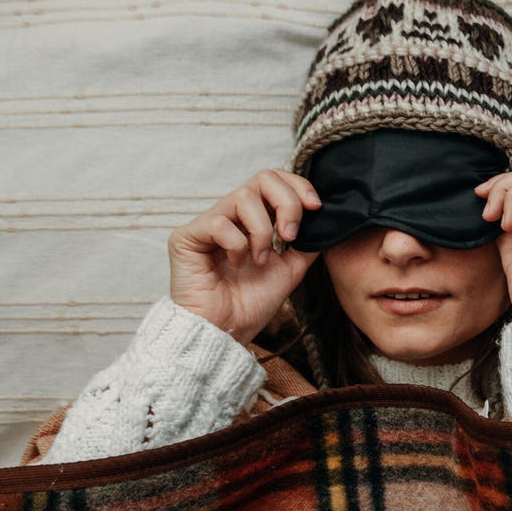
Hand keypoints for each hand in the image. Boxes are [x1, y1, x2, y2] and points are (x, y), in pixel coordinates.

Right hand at [168, 169, 320, 343]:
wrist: (225, 334)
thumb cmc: (250, 305)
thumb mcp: (290, 270)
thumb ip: (305, 244)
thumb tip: (325, 221)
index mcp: (253, 220)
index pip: (275, 181)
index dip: (298, 186)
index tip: (316, 207)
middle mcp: (230, 215)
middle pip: (263, 177)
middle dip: (287, 203)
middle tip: (291, 236)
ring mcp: (207, 223)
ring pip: (244, 196)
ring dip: (263, 231)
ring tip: (260, 260)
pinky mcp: (186, 236)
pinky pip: (220, 223)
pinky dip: (238, 245)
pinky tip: (235, 264)